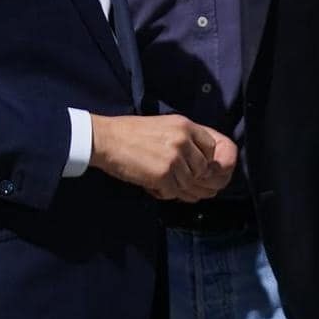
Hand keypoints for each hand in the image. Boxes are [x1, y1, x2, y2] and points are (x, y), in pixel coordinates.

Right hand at [89, 114, 238, 201]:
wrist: (107, 139)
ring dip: (175, 186)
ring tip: (159, 179)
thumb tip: (204, 164)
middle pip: (203, 169)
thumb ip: (185, 139)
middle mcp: (183, 140)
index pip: (211, 147)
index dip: (202, 159)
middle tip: (173, 178)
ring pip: (188, 183)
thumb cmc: (131, 133)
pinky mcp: (163, 175)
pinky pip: (173, 193)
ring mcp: (174, 158)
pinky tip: (151, 184)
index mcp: (185, 125)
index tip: (190, 164)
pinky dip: (163, 193)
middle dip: (190, 177)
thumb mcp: (164, 126)